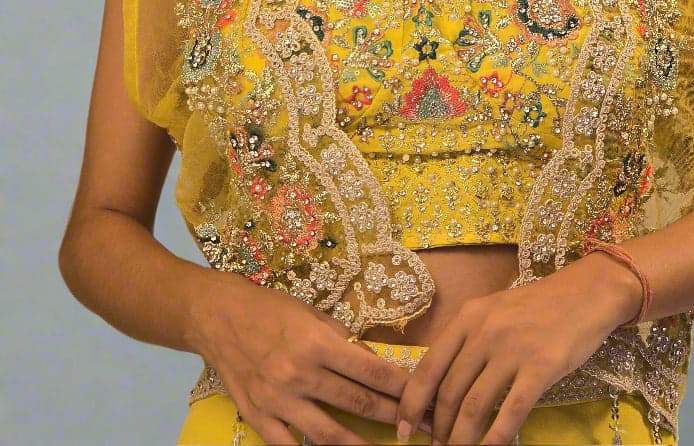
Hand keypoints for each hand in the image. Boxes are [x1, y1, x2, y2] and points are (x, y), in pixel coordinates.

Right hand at [191, 270, 431, 444]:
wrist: (218, 317)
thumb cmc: (271, 309)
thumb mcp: (313, 314)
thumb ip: (344, 341)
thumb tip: (376, 366)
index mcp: (317, 342)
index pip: (371, 370)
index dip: (401, 388)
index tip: (425, 399)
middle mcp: (300, 373)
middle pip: (357, 403)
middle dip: (395, 417)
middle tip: (421, 429)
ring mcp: (278, 400)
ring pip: (330, 435)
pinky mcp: (258, 418)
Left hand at [394, 253, 641, 445]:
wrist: (586, 293)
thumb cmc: (538, 306)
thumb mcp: (494, 311)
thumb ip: (468, 341)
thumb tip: (441, 386)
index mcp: (468, 316)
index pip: (429, 366)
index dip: (412, 403)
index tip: (404, 429)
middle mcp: (484, 332)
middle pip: (449, 392)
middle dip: (438, 429)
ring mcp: (512, 349)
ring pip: (475, 407)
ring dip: (461, 439)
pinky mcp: (540, 368)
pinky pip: (510, 412)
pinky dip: (495, 439)